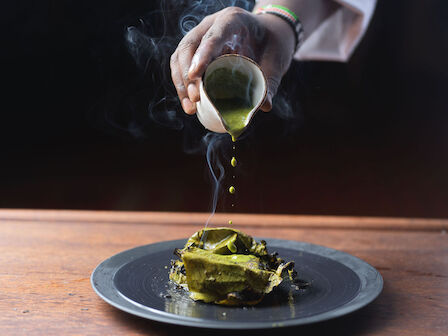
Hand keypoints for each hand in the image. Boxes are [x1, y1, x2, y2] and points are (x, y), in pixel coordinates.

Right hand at [170, 6, 295, 114]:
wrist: (268, 35)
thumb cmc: (272, 44)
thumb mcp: (277, 60)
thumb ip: (271, 81)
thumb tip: (264, 106)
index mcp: (232, 20)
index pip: (213, 35)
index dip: (202, 55)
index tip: (195, 75)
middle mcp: (211, 25)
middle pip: (189, 46)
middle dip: (187, 74)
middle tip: (195, 98)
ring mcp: (200, 37)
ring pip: (180, 57)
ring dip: (181, 84)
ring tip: (190, 108)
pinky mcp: (196, 52)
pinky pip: (181, 67)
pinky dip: (183, 86)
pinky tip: (189, 104)